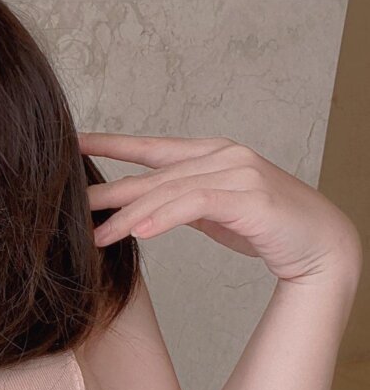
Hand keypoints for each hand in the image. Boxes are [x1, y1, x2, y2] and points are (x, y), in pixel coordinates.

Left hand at [78, 132, 362, 284]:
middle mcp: (223, 155)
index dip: (110, 145)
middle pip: (152, 174)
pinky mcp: (250, 197)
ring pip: (169, 191)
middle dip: (108, 193)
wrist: (322, 244)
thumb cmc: (268, 229)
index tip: (71, 146)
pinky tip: (140, 231)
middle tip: (67, 207)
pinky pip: (197, 203)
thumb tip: (143, 211)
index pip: (151, 147)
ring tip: (96, 237)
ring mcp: (239, 172)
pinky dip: (165, 217)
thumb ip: (184, 202)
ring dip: (129, 215)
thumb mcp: (217, 212)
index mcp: (211, 154)